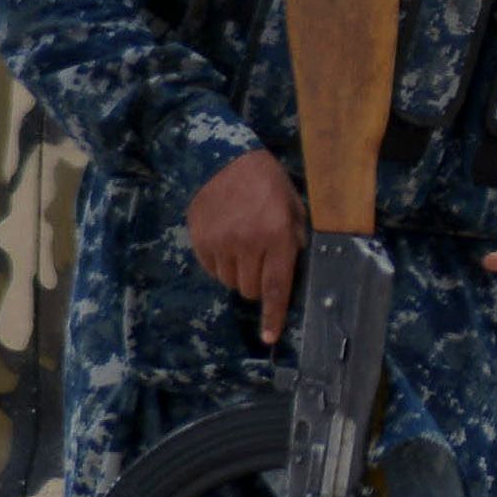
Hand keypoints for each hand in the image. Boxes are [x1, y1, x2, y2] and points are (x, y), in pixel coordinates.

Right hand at [187, 151, 307, 344]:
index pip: (276, 287)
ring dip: (240, 274)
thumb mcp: (294, 207)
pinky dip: (221, 265)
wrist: (223, 160)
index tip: (270, 337)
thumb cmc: (267, 183)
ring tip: (244, 246)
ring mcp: (220, 243)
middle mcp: (248, 244)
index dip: (273, 315)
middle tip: (262, 261)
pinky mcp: (200, 241)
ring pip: (231, 282)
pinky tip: (226, 242)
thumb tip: (295, 271)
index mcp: (277, 237)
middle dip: (259, 284)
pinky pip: (213, 270)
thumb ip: (296, 240)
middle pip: (251, 290)